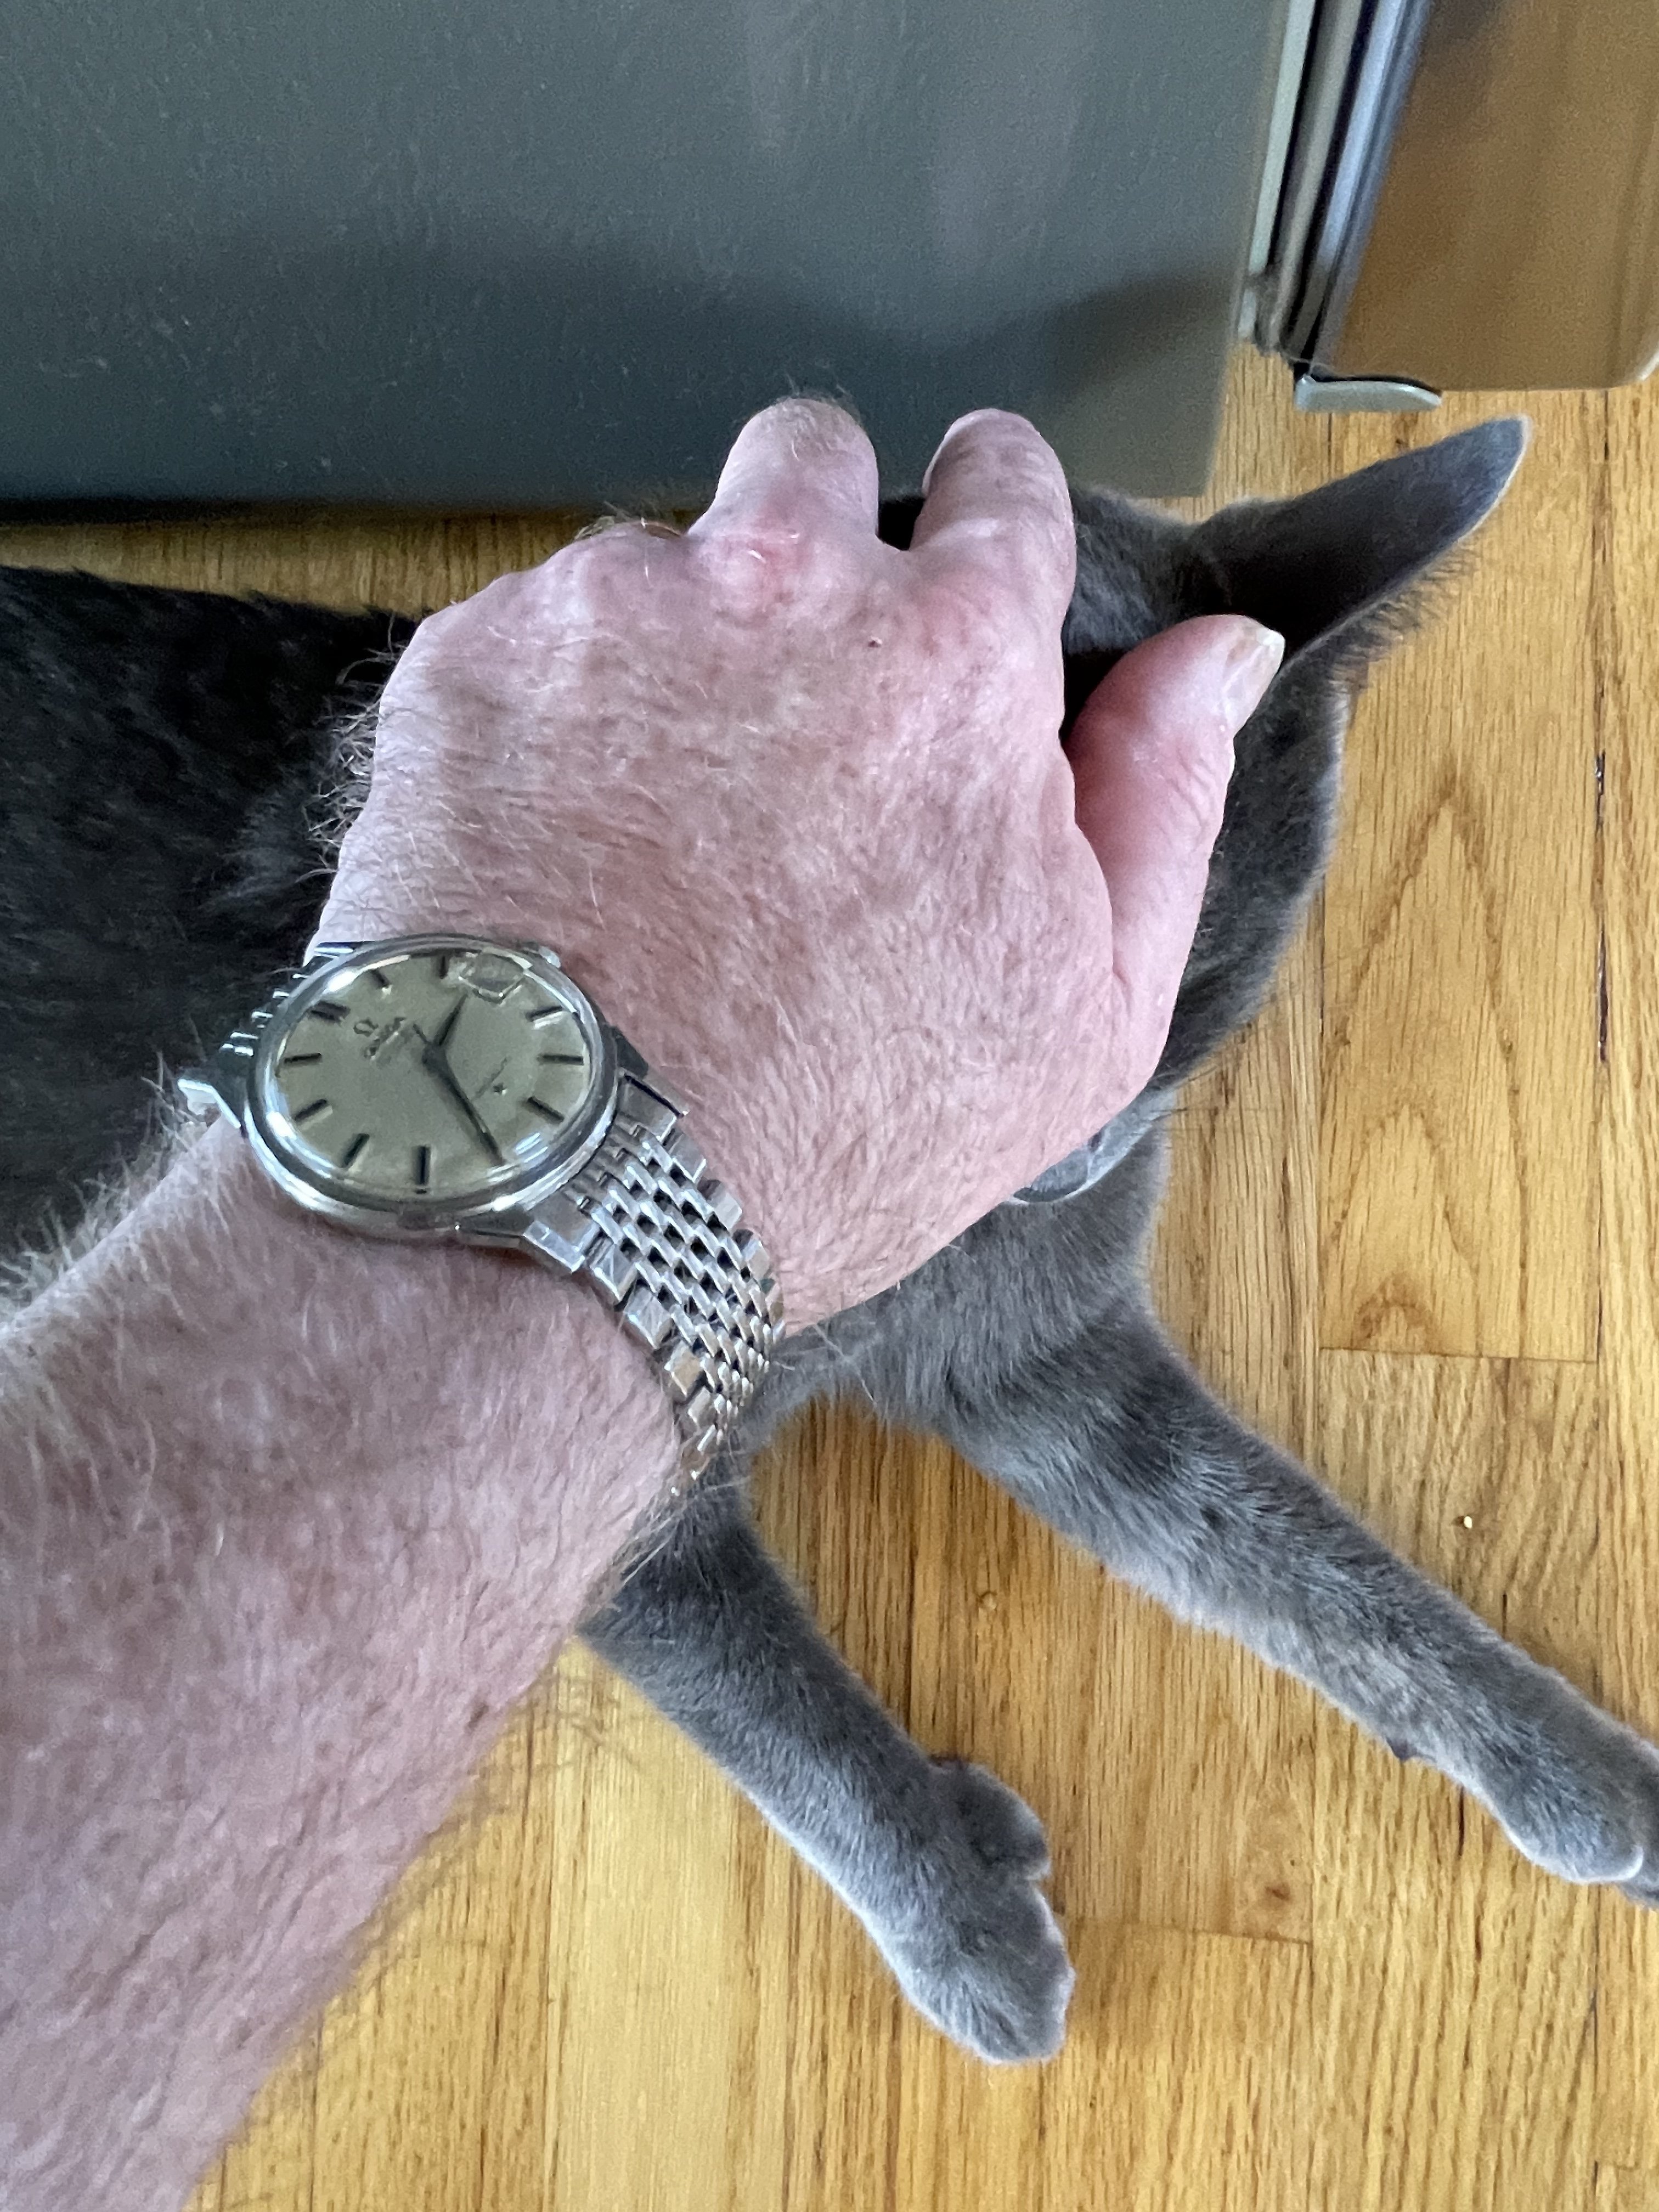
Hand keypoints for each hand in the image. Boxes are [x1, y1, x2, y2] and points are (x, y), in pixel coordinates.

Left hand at [317, 401, 1280, 1323]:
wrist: (565, 1191)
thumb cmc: (839, 1125)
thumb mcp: (1085, 1009)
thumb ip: (1163, 796)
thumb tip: (1218, 651)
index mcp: (954, 654)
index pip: (999, 480)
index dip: (987, 519)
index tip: (960, 572)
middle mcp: (780, 583)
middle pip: (813, 460)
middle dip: (818, 542)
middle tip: (796, 691)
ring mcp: (608, 610)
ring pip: (662, 553)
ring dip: (676, 637)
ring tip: (661, 808)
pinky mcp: (469, 659)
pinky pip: (529, 630)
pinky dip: (551, 708)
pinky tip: (561, 838)